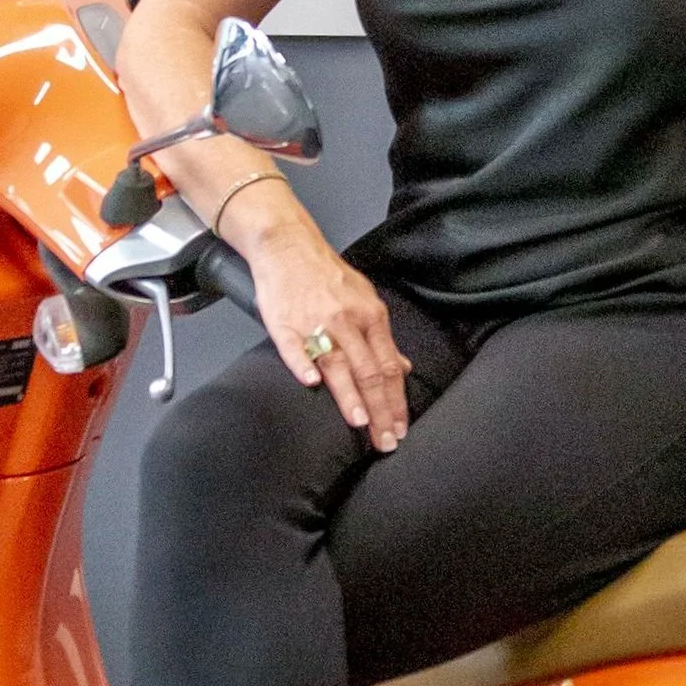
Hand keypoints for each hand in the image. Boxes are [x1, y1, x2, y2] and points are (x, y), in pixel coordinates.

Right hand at [237, 219, 411, 447]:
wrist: (289, 246)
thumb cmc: (327, 275)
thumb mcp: (365, 300)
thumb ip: (382, 338)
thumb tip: (402, 367)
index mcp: (370, 316)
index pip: (388, 367)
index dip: (396, 401)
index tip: (400, 428)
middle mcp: (347, 321)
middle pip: (369, 371)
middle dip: (380, 409)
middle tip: (385, 439)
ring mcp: (315, 322)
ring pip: (338, 363)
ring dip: (350, 395)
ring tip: (360, 423)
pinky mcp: (284, 322)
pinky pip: (294, 346)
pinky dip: (302, 364)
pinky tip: (310, 384)